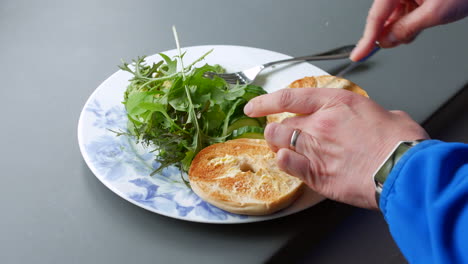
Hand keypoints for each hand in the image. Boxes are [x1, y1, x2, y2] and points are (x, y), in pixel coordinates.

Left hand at [244, 88, 429, 208]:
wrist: (404, 170)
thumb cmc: (400, 143)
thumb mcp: (388, 115)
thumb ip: (372, 116)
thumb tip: (379, 119)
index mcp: (336, 103)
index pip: (289, 98)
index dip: (265, 102)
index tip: (254, 106)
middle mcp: (319, 124)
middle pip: (281, 124)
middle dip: (276, 129)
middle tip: (279, 133)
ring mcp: (315, 149)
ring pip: (279, 143)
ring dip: (277, 145)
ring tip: (282, 147)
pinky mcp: (317, 174)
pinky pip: (288, 164)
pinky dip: (283, 162)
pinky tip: (285, 161)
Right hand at [351, 0, 467, 60]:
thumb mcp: (435, 13)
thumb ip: (407, 29)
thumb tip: (387, 41)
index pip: (376, 17)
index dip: (366, 39)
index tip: (358, 55)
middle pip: (382, 17)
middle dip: (389, 33)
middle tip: (399, 41)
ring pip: (392, 17)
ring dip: (402, 28)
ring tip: (420, 25)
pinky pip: (402, 13)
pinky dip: (409, 23)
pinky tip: (419, 23)